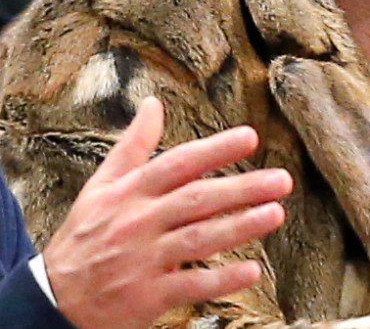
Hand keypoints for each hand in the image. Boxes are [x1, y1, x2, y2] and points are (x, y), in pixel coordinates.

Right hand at [42, 97, 292, 328]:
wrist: (54, 299)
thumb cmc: (85, 236)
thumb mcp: (101, 186)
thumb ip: (133, 145)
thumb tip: (153, 103)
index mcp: (130, 193)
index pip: (177, 164)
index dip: (214, 150)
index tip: (250, 137)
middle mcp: (138, 222)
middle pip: (195, 200)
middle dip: (241, 188)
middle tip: (281, 180)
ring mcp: (143, 260)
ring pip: (197, 240)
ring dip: (239, 227)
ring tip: (275, 214)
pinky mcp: (147, 296)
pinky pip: (190, 286)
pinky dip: (221, 279)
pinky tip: (252, 270)